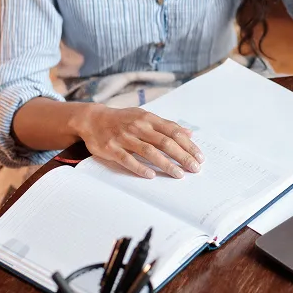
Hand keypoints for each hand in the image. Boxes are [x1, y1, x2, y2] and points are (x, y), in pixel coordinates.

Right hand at [75, 105, 204, 178]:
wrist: (92, 119)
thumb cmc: (122, 119)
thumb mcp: (144, 116)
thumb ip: (166, 125)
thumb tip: (189, 133)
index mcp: (148, 118)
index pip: (173, 131)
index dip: (188, 144)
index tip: (199, 156)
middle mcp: (138, 126)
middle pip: (164, 142)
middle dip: (182, 156)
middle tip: (194, 168)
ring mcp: (125, 137)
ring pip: (149, 151)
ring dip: (166, 164)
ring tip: (179, 174)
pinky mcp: (112, 148)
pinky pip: (127, 159)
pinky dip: (140, 168)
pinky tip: (151, 175)